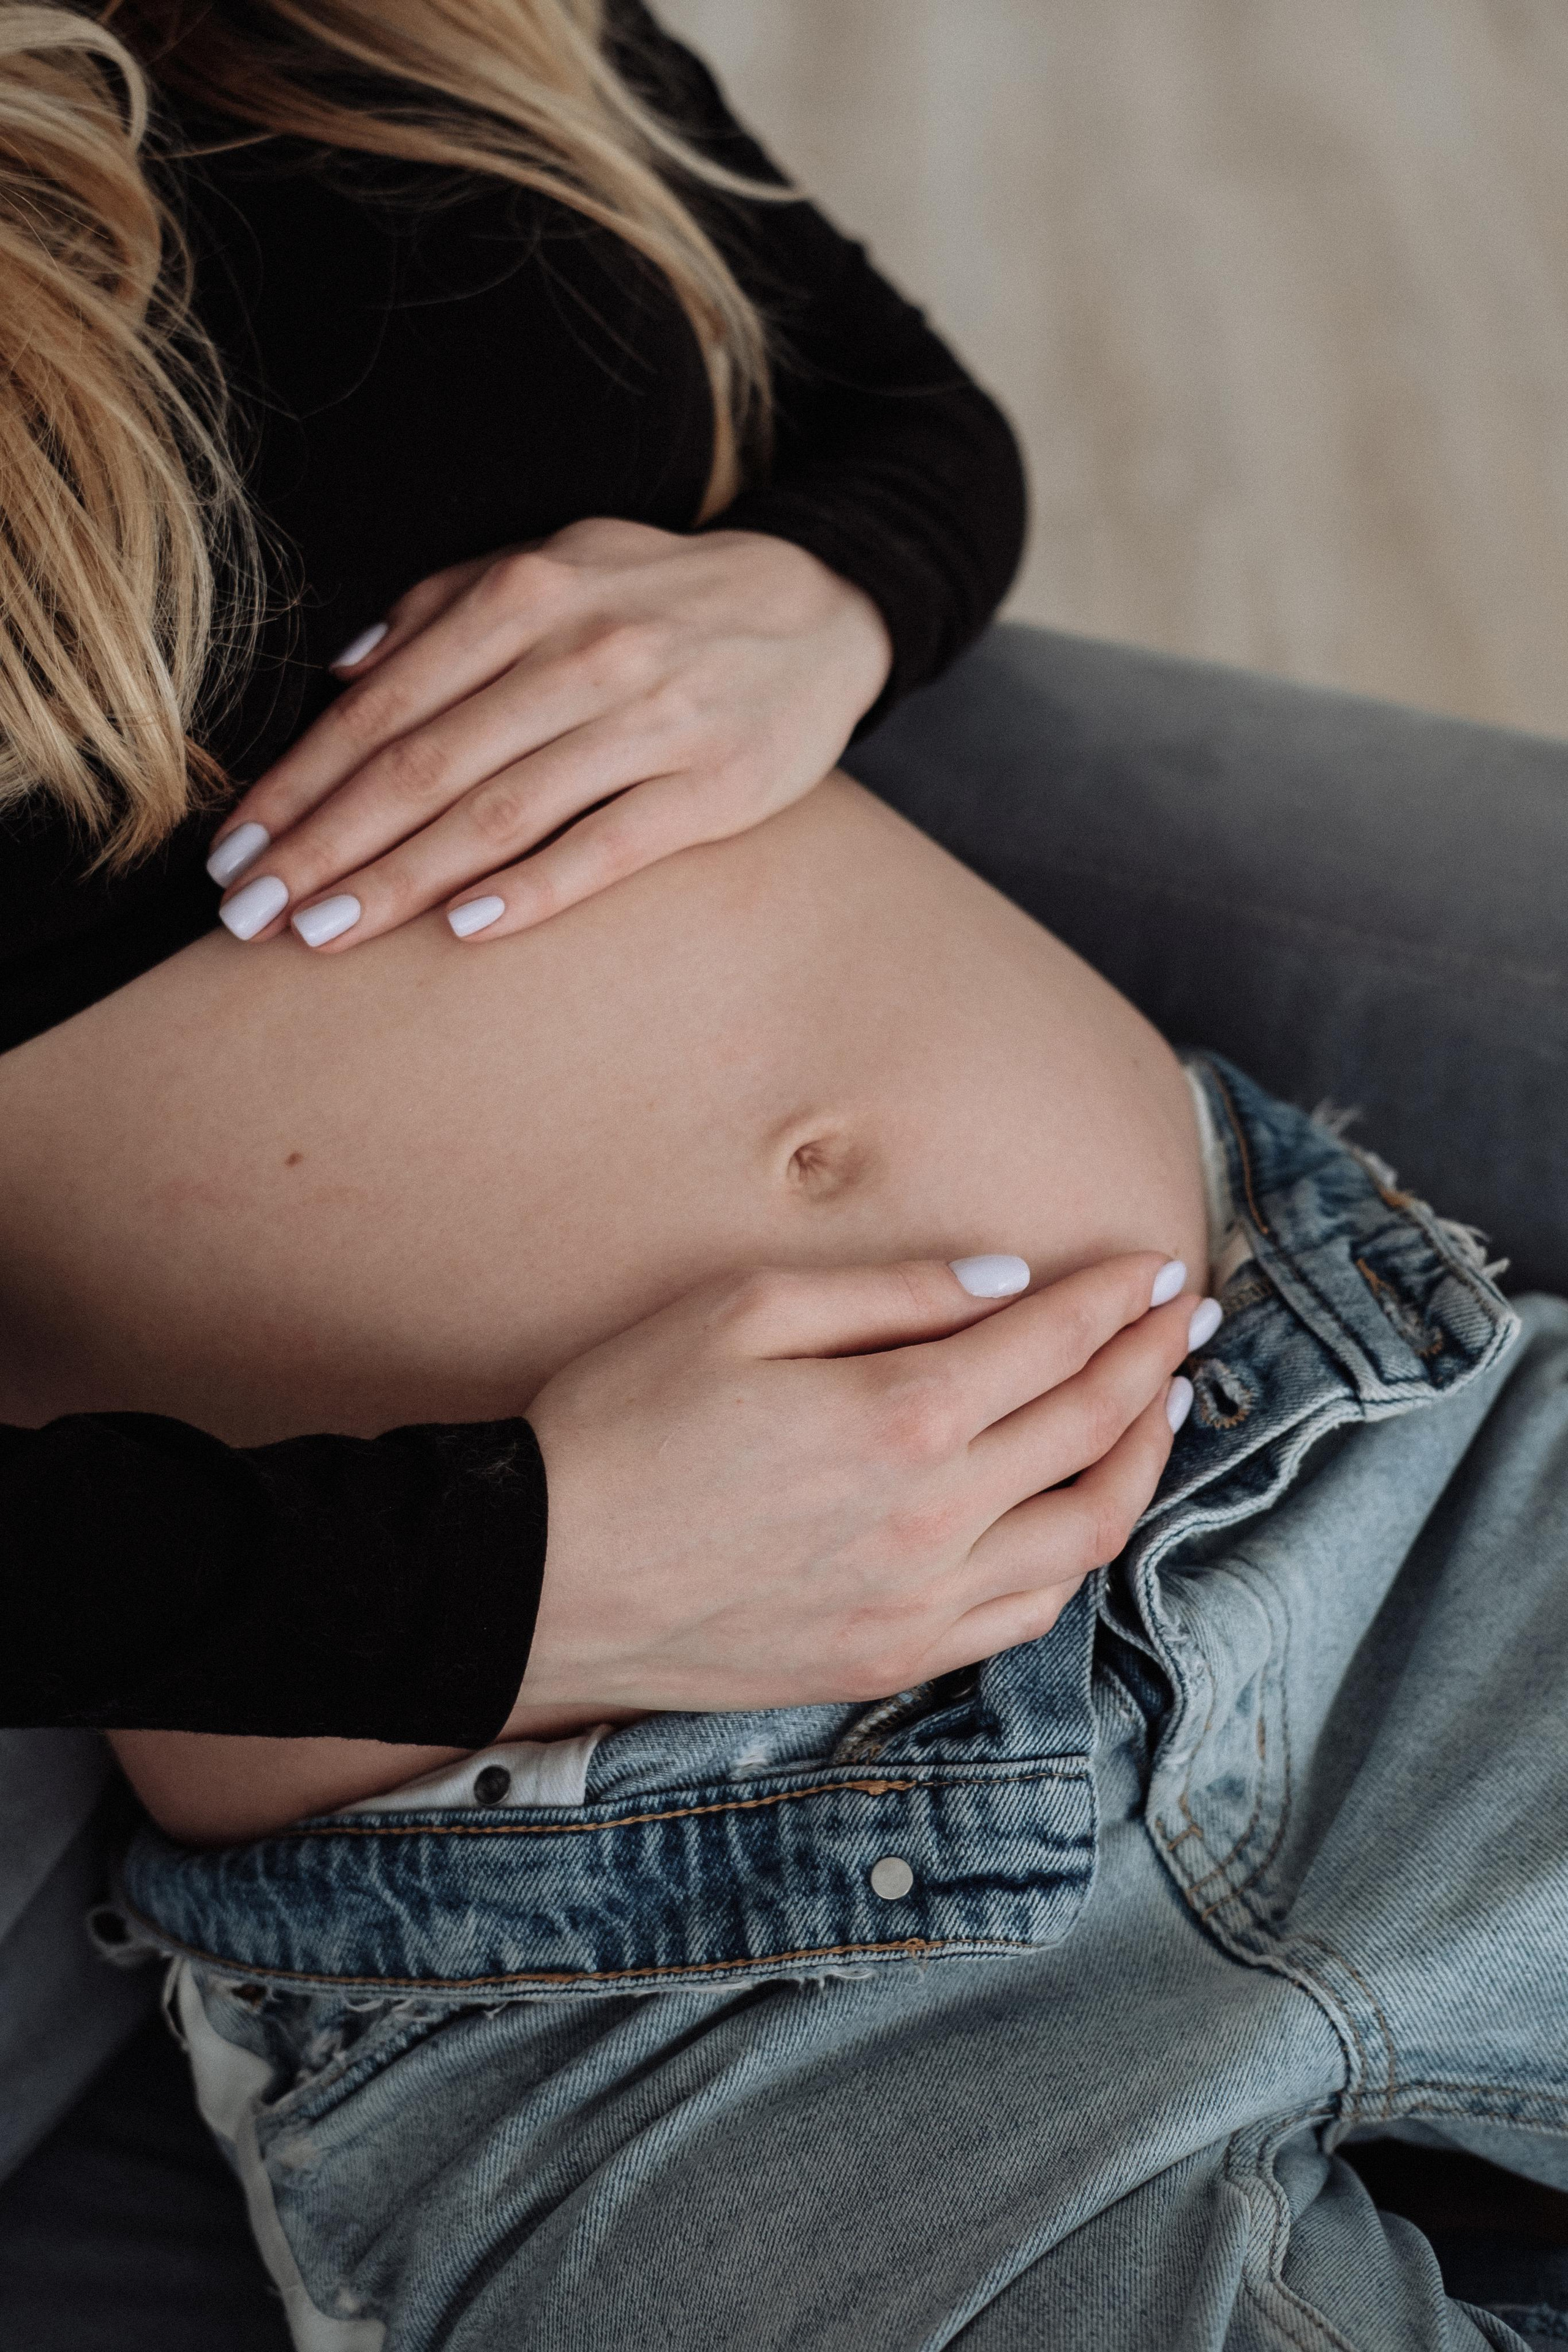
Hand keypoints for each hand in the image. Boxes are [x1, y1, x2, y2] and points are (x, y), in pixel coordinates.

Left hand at [206, 519, 893, 949]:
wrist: (824, 609)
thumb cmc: (662, 599)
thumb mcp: (558, 562)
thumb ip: (446, 604)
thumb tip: (340, 669)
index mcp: (528, 594)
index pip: (386, 704)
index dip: (301, 781)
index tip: (235, 848)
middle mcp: (581, 654)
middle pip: (424, 765)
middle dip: (324, 844)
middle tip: (249, 912)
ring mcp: (650, 723)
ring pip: (499, 811)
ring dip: (401, 879)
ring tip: (322, 932)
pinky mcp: (711, 788)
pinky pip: (607, 846)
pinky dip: (534, 888)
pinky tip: (466, 929)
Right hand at [509, 1251, 1209, 1731]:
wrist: (535, 1581)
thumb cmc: (621, 1424)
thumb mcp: (740, 1311)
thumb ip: (888, 1292)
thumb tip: (1005, 1282)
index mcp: (897, 1419)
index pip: (1053, 1346)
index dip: (1115, 1299)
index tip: (1156, 1266)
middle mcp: (931, 1522)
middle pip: (1091, 1434)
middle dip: (1153, 1365)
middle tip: (1189, 1319)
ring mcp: (917, 1608)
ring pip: (1084, 1537)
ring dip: (1138, 1463)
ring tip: (1158, 1408)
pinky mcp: (888, 1662)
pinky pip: (1025, 1615)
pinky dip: (1074, 1555)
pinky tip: (1075, 1512)